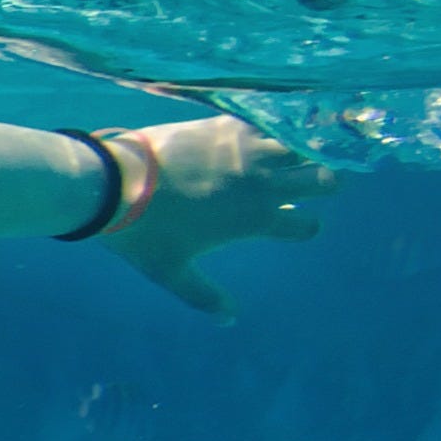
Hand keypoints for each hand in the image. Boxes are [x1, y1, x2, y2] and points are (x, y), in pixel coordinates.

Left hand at [98, 115, 339, 321]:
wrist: (115, 184)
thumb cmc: (144, 233)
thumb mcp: (171, 272)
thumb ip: (203, 296)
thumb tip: (228, 320)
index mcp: (256, 220)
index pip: (308, 225)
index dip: (305, 227)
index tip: (289, 223)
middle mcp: (263, 183)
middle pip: (325, 179)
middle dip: (324, 184)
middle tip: (311, 184)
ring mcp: (247, 149)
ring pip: (302, 144)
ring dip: (302, 150)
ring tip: (291, 154)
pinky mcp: (225, 124)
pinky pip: (266, 121)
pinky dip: (271, 127)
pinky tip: (261, 131)